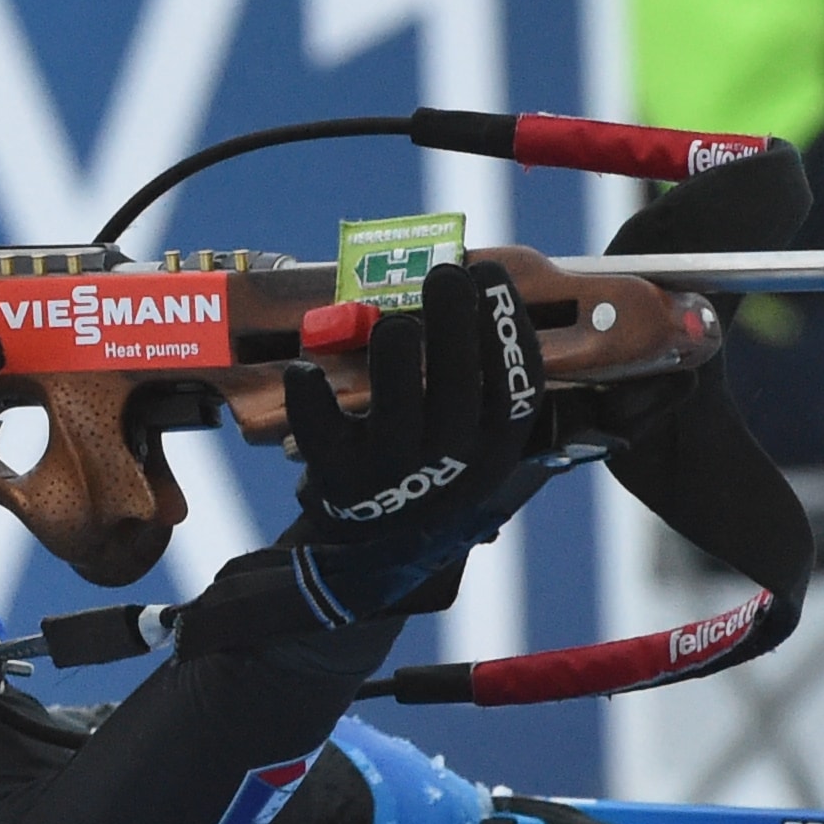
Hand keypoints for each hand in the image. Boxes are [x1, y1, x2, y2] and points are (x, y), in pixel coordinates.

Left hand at [271, 262, 556, 625]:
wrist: (383, 551)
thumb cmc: (434, 466)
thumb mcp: (477, 437)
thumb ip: (481, 377)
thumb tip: (473, 284)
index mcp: (495, 450)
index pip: (517, 387)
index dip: (507, 327)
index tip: (489, 273)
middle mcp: (451, 465)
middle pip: (458, 386)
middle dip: (452, 320)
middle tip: (445, 272)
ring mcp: (394, 473)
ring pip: (396, 404)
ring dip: (395, 351)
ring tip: (395, 322)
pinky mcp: (340, 478)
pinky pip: (321, 430)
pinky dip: (309, 395)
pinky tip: (307, 366)